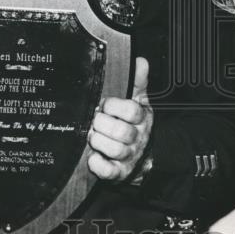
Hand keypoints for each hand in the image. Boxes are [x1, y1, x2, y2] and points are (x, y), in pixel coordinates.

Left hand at [88, 56, 152, 180]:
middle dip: (103, 124)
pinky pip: (109, 171)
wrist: (142, 157)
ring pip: (115, 150)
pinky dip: (98, 164)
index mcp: (142, 118)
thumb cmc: (135, 125)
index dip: (115, 106)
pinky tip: (92, 157)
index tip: (104, 104)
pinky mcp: (119, 173)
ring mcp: (129, 156)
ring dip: (99, 142)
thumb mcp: (139, 102)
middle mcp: (137, 137)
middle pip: (122, 131)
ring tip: (92, 136)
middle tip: (94, 120)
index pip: (132, 110)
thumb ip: (137, 82)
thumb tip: (141, 61)